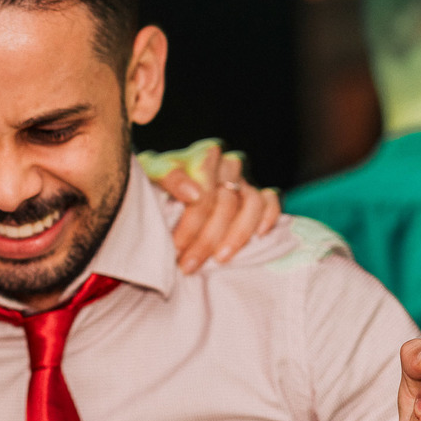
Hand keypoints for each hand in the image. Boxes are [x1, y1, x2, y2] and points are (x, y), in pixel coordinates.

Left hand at [137, 139, 279, 273]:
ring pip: (252, 203)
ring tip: (220, 259)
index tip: (176, 246)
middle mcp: (226, 165)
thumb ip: (168, 176)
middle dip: (207, 238)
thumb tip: (194, 194)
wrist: (161, 188)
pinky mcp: (255, 194)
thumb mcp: (150, 173)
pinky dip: (268, 217)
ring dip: (237, 234)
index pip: (205, 189)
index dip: (192, 222)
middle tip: (188, 264)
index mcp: (202, 156)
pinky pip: (270, 201)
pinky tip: (258, 236)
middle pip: (226, 202)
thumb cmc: (154, 181)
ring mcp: (242, 180)